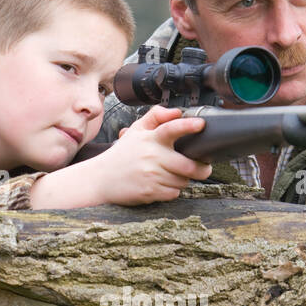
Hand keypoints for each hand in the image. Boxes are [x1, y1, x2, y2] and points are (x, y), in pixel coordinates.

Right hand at [93, 105, 211, 203]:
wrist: (101, 178)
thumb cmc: (122, 154)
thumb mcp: (136, 131)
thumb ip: (156, 116)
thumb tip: (176, 112)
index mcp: (150, 139)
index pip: (171, 129)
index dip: (188, 126)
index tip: (201, 124)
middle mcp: (152, 156)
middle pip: (188, 166)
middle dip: (202, 169)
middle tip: (204, 168)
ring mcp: (151, 176)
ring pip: (182, 181)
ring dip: (183, 179)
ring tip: (173, 174)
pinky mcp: (150, 192)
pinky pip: (173, 193)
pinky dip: (173, 190)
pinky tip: (163, 184)